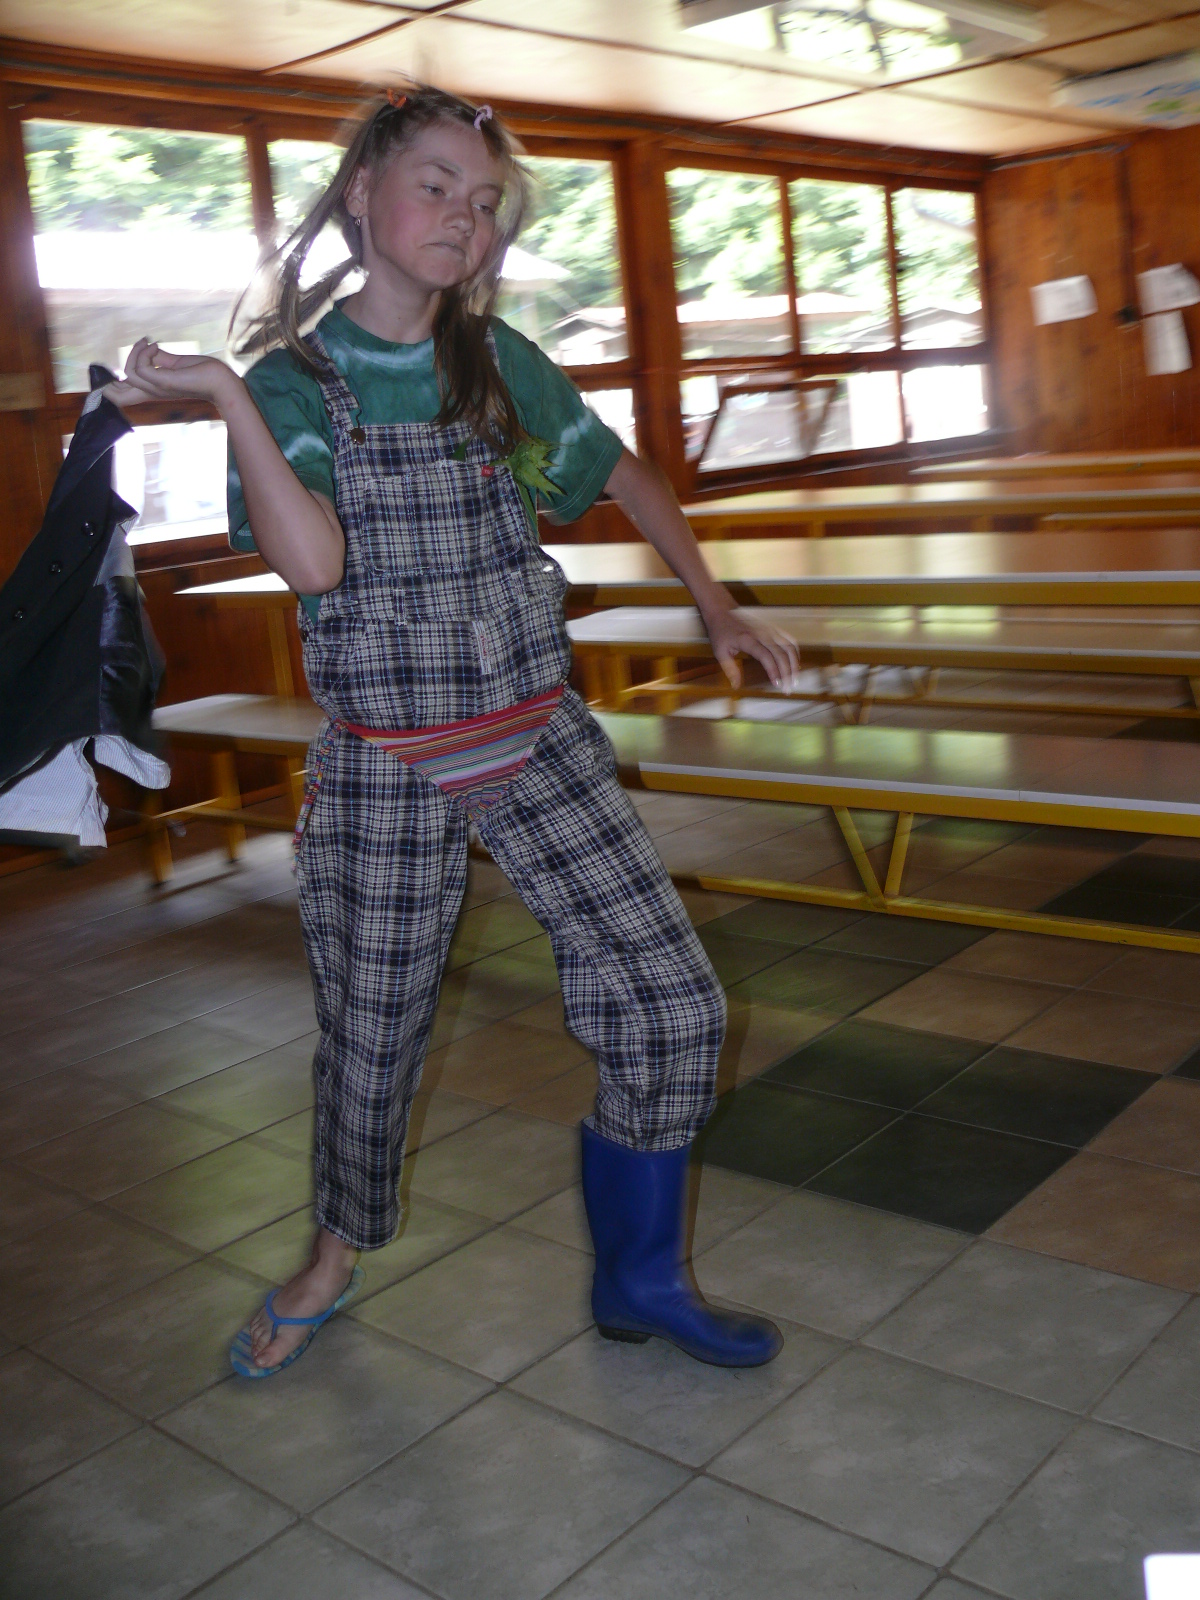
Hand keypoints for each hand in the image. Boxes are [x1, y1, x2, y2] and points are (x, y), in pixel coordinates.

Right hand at [103, 337, 238, 410]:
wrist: (220, 381)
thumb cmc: (201, 372)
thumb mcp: (173, 364)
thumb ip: (157, 359)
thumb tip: (145, 350)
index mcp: (152, 389)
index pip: (122, 397)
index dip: (110, 385)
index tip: (121, 362)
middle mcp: (152, 392)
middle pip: (116, 397)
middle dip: (110, 377)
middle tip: (136, 349)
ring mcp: (157, 388)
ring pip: (127, 373)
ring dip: (135, 352)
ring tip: (150, 344)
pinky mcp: (164, 382)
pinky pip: (140, 367)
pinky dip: (144, 352)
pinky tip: (156, 346)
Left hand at [703, 605, 798, 690]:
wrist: (723, 610)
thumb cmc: (720, 631)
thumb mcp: (720, 652)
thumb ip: (730, 669)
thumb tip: (736, 686)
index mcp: (748, 640)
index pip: (766, 657)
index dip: (774, 671)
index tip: (777, 684)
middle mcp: (762, 634)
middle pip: (781, 653)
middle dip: (787, 672)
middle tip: (787, 689)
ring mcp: (770, 630)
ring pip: (789, 646)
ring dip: (794, 664)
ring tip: (794, 680)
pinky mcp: (773, 628)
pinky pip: (789, 640)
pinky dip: (795, 653)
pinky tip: (795, 665)